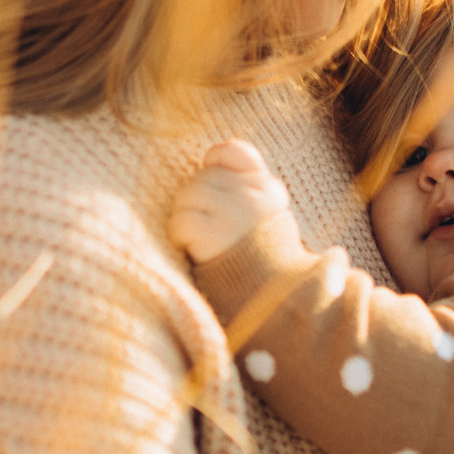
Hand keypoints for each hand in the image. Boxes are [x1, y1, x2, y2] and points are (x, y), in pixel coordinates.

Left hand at [169, 140, 289, 263]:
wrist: (273, 300)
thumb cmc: (263, 258)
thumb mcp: (268, 215)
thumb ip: (246, 186)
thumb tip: (209, 160)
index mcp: (267, 189)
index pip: (234, 152)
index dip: (214, 160)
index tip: (209, 175)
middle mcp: (253, 196)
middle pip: (203, 177)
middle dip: (195, 199)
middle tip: (202, 226)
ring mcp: (233, 213)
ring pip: (187, 195)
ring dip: (184, 217)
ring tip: (196, 239)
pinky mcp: (213, 233)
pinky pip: (180, 220)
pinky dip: (179, 235)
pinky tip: (191, 249)